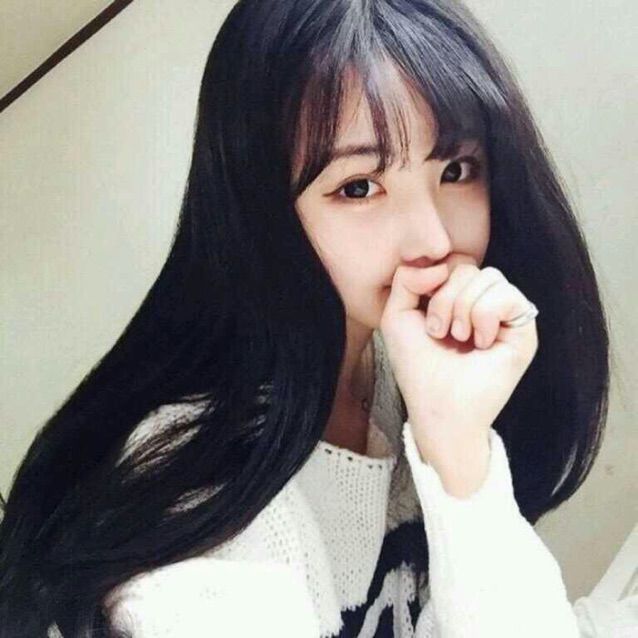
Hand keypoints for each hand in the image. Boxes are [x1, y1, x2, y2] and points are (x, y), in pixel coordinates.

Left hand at [379, 253, 538, 493]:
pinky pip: (509, 296)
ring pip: (489, 277)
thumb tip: (441, 264)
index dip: (433, 283)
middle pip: (468, 267)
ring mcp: (504, 315)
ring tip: (459, 339)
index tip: (424, 318)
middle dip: (445, 299)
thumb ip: (406, 278)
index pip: (451, 263)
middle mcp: (482, 303)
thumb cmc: (417, 366)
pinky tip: (479, 343)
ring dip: (464, 309)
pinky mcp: (523, 330)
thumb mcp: (397, 315)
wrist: (437, 405)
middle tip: (440, 333)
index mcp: (455, 298)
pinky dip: (485, 317)